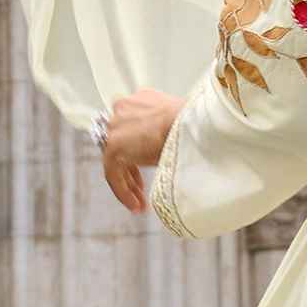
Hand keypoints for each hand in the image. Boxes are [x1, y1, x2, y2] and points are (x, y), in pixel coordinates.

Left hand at [96, 90, 179, 214]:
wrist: (189, 123)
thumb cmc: (193, 122)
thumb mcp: (176, 122)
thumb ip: (164, 129)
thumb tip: (171, 146)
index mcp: (138, 100)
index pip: (131, 127)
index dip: (138, 149)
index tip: (146, 165)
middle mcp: (122, 110)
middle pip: (122, 144)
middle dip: (132, 169)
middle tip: (141, 188)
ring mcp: (115, 128)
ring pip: (116, 161)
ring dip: (128, 184)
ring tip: (140, 204)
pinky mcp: (113, 148)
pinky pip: (113, 174)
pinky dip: (123, 191)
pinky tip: (136, 205)